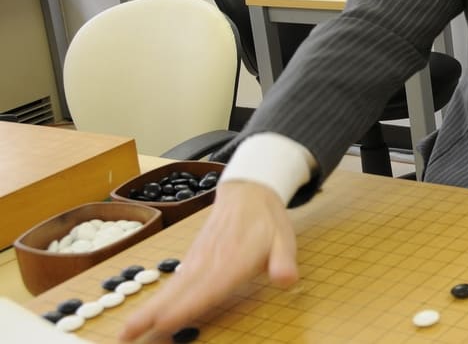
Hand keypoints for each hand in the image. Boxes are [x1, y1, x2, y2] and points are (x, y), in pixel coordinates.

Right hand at [119, 181, 297, 340]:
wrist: (247, 192)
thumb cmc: (267, 221)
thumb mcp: (284, 238)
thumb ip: (284, 261)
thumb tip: (287, 279)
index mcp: (235, 260)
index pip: (210, 287)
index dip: (188, 306)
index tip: (165, 322)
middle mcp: (211, 262)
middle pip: (180, 291)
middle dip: (154, 314)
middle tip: (126, 334)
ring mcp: (198, 260)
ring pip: (171, 288)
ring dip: (148, 309)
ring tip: (126, 331)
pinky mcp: (192, 260)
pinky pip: (173, 283)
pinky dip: (156, 300)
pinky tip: (145, 316)